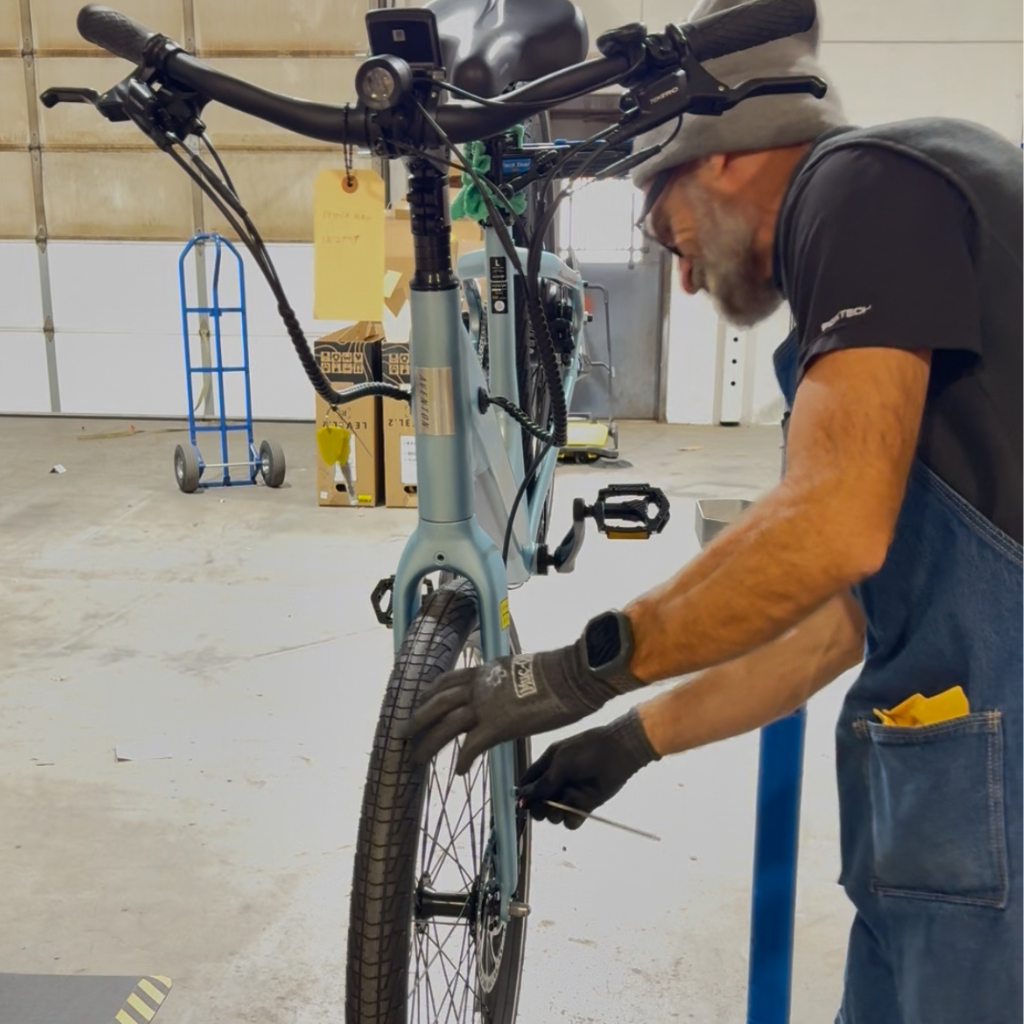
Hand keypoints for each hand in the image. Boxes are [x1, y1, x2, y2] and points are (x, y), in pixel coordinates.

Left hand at [399, 612, 643, 774]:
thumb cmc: (559, 673)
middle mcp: (480, 686)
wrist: (572, 676)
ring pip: (445, 725)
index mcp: (486, 671)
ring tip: (415, 758)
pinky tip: (459, 772)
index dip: (429, 693)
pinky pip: (471, 746)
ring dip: (428, 743)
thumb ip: (509, 680)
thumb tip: (511, 686)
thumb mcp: (525, 669)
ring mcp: (486, 705)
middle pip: (437, 703)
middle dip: (416, 719)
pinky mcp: (498, 726)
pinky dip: (463, 760)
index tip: (419, 702)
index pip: (448, 681)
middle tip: (400, 734)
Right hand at [516, 708, 659, 828]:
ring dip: (553, 814)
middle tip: (542, 808)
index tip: (521, 805)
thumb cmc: (586, 751)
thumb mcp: (560, 764)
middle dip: (538, 808)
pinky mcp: (585, 805)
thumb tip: (522, 797)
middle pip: (538, 802)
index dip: (524, 795)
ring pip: (553, 814)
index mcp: (548, 765)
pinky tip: (574, 811)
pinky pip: (571, 820)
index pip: (529, 783)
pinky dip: (571, 819)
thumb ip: (542, 783)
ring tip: (560, 807)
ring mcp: (570, 794)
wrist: (618, 753)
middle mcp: (557, 781)